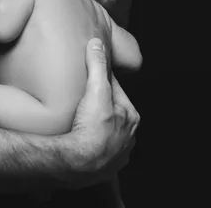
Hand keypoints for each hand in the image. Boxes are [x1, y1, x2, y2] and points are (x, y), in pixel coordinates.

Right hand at [55, 39, 138, 190]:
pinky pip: (99, 151)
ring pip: (106, 132)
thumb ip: (97, 66)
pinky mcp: (104, 167)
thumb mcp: (95, 90)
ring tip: (79, 119)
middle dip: (98, 104)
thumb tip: (97, 43)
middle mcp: (128, 136)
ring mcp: (117, 153)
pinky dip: (92, 146)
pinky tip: (81, 142)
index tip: (88, 75)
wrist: (79, 165)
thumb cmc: (91, 129)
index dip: (100, 80)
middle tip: (80, 97)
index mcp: (130, 116)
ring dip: (96, 126)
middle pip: (111, 111)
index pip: (115, 90)